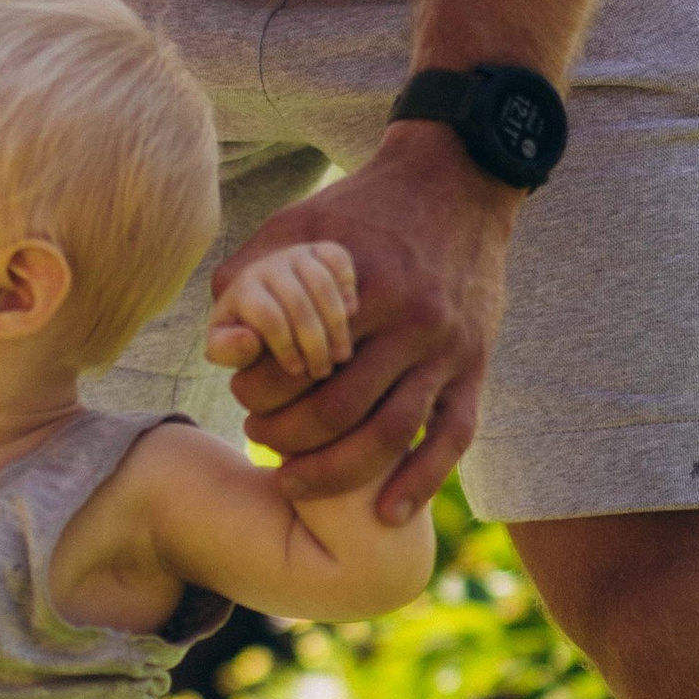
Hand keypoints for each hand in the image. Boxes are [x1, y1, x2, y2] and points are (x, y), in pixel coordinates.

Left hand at [204, 238, 356, 384]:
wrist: (263, 294)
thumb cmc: (248, 329)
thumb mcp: (229, 343)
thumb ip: (227, 349)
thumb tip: (249, 340)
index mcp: (243, 288)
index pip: (267, 315)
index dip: (284, 345)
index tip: (295, 369)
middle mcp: (269, 265)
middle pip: (298, 302)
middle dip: (314, 343)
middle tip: (323, 370)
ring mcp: (296, 254)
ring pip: (322, 283)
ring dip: (336, 324)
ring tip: (341, 355)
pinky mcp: (319, 249)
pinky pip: (338, 259)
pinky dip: (347, 285)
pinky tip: (351, 313)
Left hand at [212, 124, 516, 520]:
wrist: (458, 183)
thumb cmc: (363, 208)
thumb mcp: (300, 224)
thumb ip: (250, 277)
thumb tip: (222, 344)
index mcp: (362, 287)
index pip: (295, 365)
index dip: (258, 392)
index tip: (243, 399)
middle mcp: (411, 323)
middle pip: (338, 411)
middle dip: (287, 437)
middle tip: (260, 439)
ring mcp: (448, 351)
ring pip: (389, 436)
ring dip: (335, 472)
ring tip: (294, 481)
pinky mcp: (476, 368)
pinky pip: (452, 439)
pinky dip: (419, 483)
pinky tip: (386, 515)